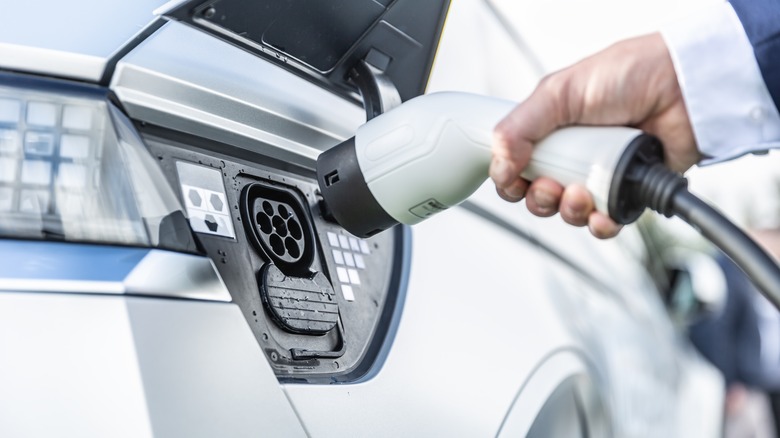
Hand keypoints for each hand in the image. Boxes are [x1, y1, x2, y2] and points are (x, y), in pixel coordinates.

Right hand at [490, 32, 700, 237]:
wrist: (684, 87)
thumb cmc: (629, 75)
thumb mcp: (559, 92)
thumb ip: (519, 128)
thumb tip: (499, 167)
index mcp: (549, 131)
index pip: (515, 168)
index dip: (510, 181)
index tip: (514, 179)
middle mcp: (571, 155)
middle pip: (538, 197)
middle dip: (540, 199)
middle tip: (552, 184)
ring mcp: (599, 175)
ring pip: (569, 213)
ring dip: (569, 211)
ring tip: (583, 192)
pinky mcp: (627, 192)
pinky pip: (605, 223)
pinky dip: (599, 225)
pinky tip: (602, 214)